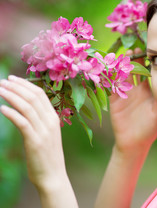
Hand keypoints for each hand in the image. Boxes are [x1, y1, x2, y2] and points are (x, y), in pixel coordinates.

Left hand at [0, 75, 66, 189]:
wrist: (53, 176)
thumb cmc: (47, 156)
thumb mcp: (47, 134)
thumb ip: (40, 120)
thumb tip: (26, 108)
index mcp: (54, 118)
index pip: (41, 94)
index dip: (26, 84)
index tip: (12, 78)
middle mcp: (50, 122)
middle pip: (33, 97)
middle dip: (17, 87)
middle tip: (2, 81)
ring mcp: (44, 131)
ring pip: (27, 107)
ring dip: (11, 96)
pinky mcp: (35, 141)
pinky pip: (22, 122)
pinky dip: (11, 113)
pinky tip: (1, 108)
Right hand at [110, 48, 156, 151]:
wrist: (135, 143)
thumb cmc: (150, 128)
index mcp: (148, 90)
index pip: (147, 72)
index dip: (148, 62)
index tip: (150, 53)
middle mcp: (136, 89)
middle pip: (134, 70)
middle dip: (134, 59)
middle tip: (135, 50)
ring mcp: (124, 93)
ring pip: (121, 75)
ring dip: (121, 65)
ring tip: (123, 56)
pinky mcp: (114, 100)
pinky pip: (110, 86)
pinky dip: (109, 77)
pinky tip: (109, 69)